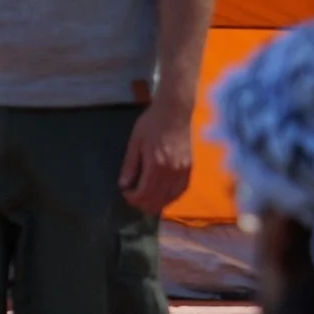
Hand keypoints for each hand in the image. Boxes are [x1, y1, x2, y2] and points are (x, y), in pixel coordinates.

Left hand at [119, 95, 195, 215]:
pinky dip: (171, 197)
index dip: (133, 198)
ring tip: (146, 200)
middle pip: (157, 199)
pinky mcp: (190, 167)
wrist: (175, 110)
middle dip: (143, 203)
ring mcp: (183, 170)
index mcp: (156, 163)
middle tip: (133, 198)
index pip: (144, 192)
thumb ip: (130, 165)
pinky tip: (163, 196)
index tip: (126, 194)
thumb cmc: (152, 122)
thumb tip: (123, 184)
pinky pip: (181, 190)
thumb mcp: (135, 141)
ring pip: (170, 198)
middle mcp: (171, 170)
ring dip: (157, 203)